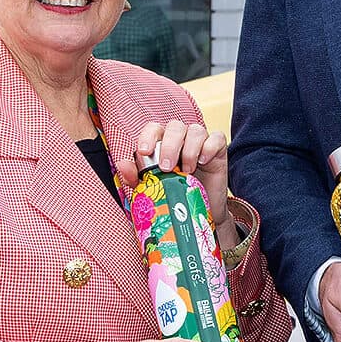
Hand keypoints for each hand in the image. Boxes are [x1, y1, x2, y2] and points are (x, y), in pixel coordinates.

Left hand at [125, 120, 238, 248]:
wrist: (199, 214)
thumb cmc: (174, 196)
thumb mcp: (152, 189)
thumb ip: (136, 177)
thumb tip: (122, 165)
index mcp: (162, 142)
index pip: (154, 129)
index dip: (148, 136)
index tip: (144, 151)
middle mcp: (181, 138)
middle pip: (175, 127)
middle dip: (169, 145)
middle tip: (166, 167)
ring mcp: (201, 142)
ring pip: (195, 130)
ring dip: (189, 149)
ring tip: (187, 170)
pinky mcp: (218, 149)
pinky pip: (216, 138)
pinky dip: (208, 148)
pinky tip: (204, 161)